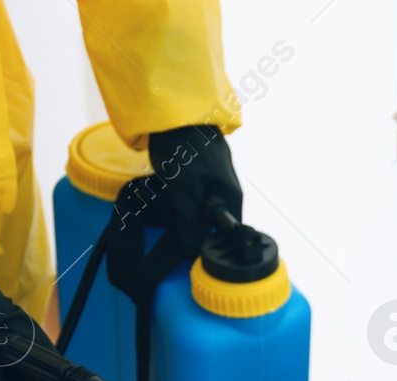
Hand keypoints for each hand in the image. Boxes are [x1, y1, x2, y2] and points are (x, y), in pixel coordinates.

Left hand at [144, 125, 243, 256]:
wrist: (174, 108)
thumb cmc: (183, 149)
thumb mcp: (184, 192)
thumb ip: (191, 225)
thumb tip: (194, 256)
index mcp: (232, 198)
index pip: (224, 236)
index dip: (204, 244)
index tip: (183, 243)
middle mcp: (228, 190)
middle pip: (208, 222)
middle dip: (186, 221)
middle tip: (169, 210)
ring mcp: (215, 177)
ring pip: (196, 206)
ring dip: (178, 205)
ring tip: (164, 192)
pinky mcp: (201, 168)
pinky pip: (189, 190)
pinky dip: (175, 191)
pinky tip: (165, 182)